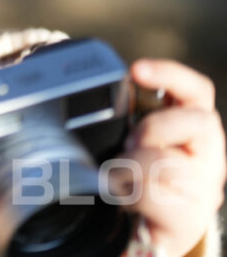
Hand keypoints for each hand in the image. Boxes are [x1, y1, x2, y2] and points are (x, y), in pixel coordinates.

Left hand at [109, 60, 225, 256]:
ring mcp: (203, 190)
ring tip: (120, 174)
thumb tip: (97, 94)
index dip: (170, 75)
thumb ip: (125, 118)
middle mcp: (207, 157)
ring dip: (137, 164)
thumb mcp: (131, 141)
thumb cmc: (136, 179)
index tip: (136, 69)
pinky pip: (160, 199)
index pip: (196, 92)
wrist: (143, 233)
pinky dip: (133, 194)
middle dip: (156, 126)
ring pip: (175, 161)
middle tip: (129, 141)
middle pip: (200, 122)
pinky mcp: (188, 220)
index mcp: (192, 130)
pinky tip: (124, 196)